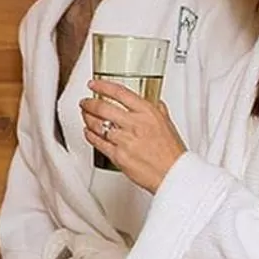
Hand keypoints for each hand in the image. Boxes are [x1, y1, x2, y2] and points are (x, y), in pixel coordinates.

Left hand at [80, 79, 188, 193]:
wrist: (173, 174)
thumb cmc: (172, 152)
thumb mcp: (168, 123)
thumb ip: (157, 110)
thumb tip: (152, 101)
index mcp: (148, 113)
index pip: (120, 92)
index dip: (102, 86)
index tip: (94, 84)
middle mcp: (135, 124)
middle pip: (103, 107)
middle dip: (89, 103)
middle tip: (85, 102)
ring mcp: (125, 140)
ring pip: (97, 124)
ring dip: (87, 118)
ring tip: (85, 115)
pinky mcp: (118, 156)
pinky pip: (98, 143)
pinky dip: (90, 135)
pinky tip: (88, 132)